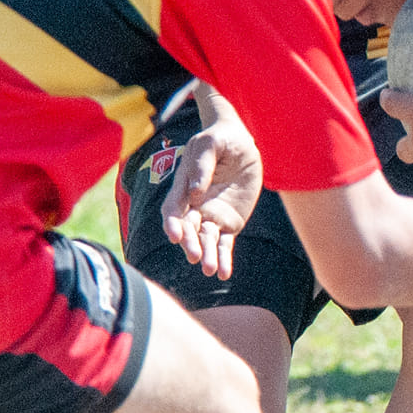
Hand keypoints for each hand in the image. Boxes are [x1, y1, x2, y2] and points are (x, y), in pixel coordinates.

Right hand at [160, 116, 264, 279]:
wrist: (240, 142)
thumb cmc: (221, 139)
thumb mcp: (210, 143)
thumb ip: (202, 164)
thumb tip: (196, 190)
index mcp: (183, 188)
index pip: (173, 210)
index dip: (172, 223)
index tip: (175, 235)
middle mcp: (193, 206)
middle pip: (187, 230)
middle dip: (190, 244)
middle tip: (196, 257)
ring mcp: (211, 216)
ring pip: (206, 240)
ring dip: (207, 255)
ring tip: (211, 270)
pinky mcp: (228, 223)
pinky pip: (225, 244)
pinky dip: (224, 258)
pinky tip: (224, 273)